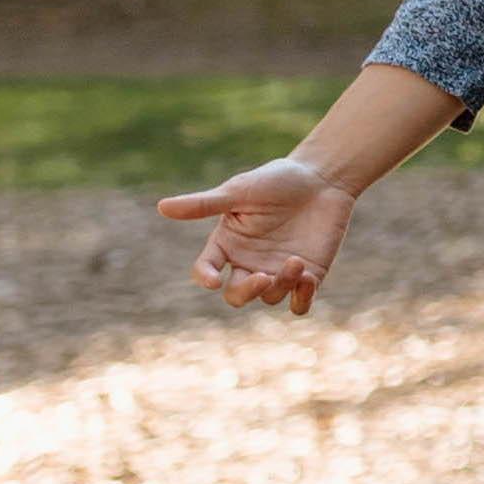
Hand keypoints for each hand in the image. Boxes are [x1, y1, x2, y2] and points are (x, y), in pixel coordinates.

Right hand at [155, 156, 354, 313]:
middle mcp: (249, 263)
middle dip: (246, 292)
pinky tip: (307, 279)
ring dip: (281, 285)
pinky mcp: (307, 276)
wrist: (321, 179)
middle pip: (236, 295)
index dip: (205, 278)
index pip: (205, 270)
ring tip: (295, 261)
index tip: (213, 279)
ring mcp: (277, 272)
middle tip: (262, 277)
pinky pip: (299, 305)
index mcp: (227, 244)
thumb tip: (161, 206)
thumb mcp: (239, 191)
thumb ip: (204, 204)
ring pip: (269, 298)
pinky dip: (301, 300)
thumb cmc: (276, 180)